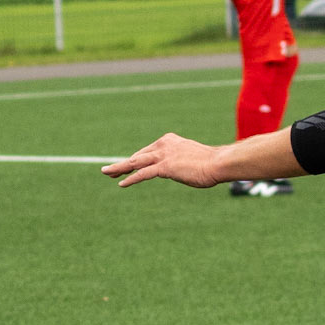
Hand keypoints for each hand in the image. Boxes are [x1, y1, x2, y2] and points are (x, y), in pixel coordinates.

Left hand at [102, 133, 218, 188]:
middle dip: (122, 164)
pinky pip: (143, 174)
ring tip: (106, 173)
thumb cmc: (211, 163)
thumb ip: (181, 161)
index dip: (135, 160)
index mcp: (169, 140)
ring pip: (135, 162)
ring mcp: (163, 155)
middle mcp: (163, 145)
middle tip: (108, 171)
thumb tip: (182, 168)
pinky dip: (131, 178)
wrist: (218, 163)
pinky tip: (121, 184)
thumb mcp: (192, 158)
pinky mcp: (164, 167)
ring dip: (119, 168)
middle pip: (138, 155)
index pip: (148, 152)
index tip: (127, 166)